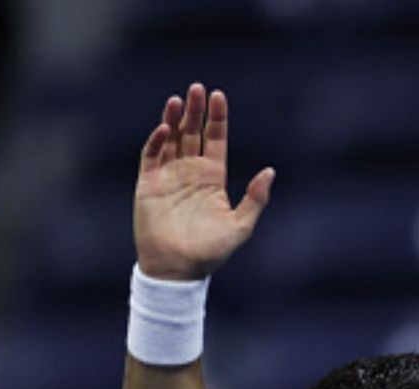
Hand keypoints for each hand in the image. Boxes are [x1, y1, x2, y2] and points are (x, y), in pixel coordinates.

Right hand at [134, 83, 274, 281]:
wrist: (177, 270)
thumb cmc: (210, 252)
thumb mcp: (240, 226)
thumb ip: (255, 199)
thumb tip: (270, 172)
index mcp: (212, 178)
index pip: (215, 139)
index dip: (217, 118)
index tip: (218, 95)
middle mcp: (190, 172)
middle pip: (192, 132)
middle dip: (194, 110)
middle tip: (196, 88)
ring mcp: (168, 176)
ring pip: (170, 139)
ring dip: (173, 119)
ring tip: (178, 99)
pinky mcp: (148, 184)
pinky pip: (151, 156)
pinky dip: (156, 141)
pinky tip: (164, 128)